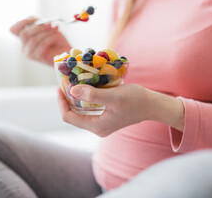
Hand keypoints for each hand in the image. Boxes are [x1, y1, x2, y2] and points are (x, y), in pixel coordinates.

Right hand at [10, 17, 70, 65]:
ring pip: (33, 39)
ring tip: (55, 30)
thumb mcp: (47, 27)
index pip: (13, 29)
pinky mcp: (37, 57)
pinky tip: (55, 36)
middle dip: (38, 27)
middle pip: (24, 34)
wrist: (66, 51)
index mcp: (25, 38)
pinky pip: (41, 45)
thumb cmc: (56, 40)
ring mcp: (29, 53)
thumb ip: (39, 23)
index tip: (33, 19)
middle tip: (49, 24)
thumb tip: (34, 19)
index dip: (21, 22)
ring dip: (45, 32)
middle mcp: (24, 46)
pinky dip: (49, 38)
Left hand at [57, 84, 183, 136]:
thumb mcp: (113, 96)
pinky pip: (89, 108)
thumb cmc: (135, 100)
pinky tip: (85, 87)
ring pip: (80, 111)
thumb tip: (72, 90)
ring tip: (72, 83)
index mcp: (97, 126)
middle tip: (65, 83)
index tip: (59, 87)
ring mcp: (102, 123)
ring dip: (75, 97)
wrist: (152, 105)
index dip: (61, 102)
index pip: (69, 117)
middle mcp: (97, 128)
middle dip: (67, 99)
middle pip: (73, 114)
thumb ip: (92, 94)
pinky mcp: (106, 117)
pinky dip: (85, 97)